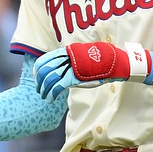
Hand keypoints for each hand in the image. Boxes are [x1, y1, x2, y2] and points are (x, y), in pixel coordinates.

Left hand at [33, 42, 152, 101]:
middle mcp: (67, 59)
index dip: (38, 69)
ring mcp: (70, 68)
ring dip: (44, 89)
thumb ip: (73, 60)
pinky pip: (57, 87)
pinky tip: (50, 99)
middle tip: (40, 89)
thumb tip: (67, 64)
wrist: (114, 62)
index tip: (38, 77)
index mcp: (67, 52)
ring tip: (44, 96)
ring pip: (49, 79)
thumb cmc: (101, 60)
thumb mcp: (84, 57)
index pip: (45, 59)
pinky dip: (51, 93)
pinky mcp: (75, 78)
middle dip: (40, 81)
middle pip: (45, 70)